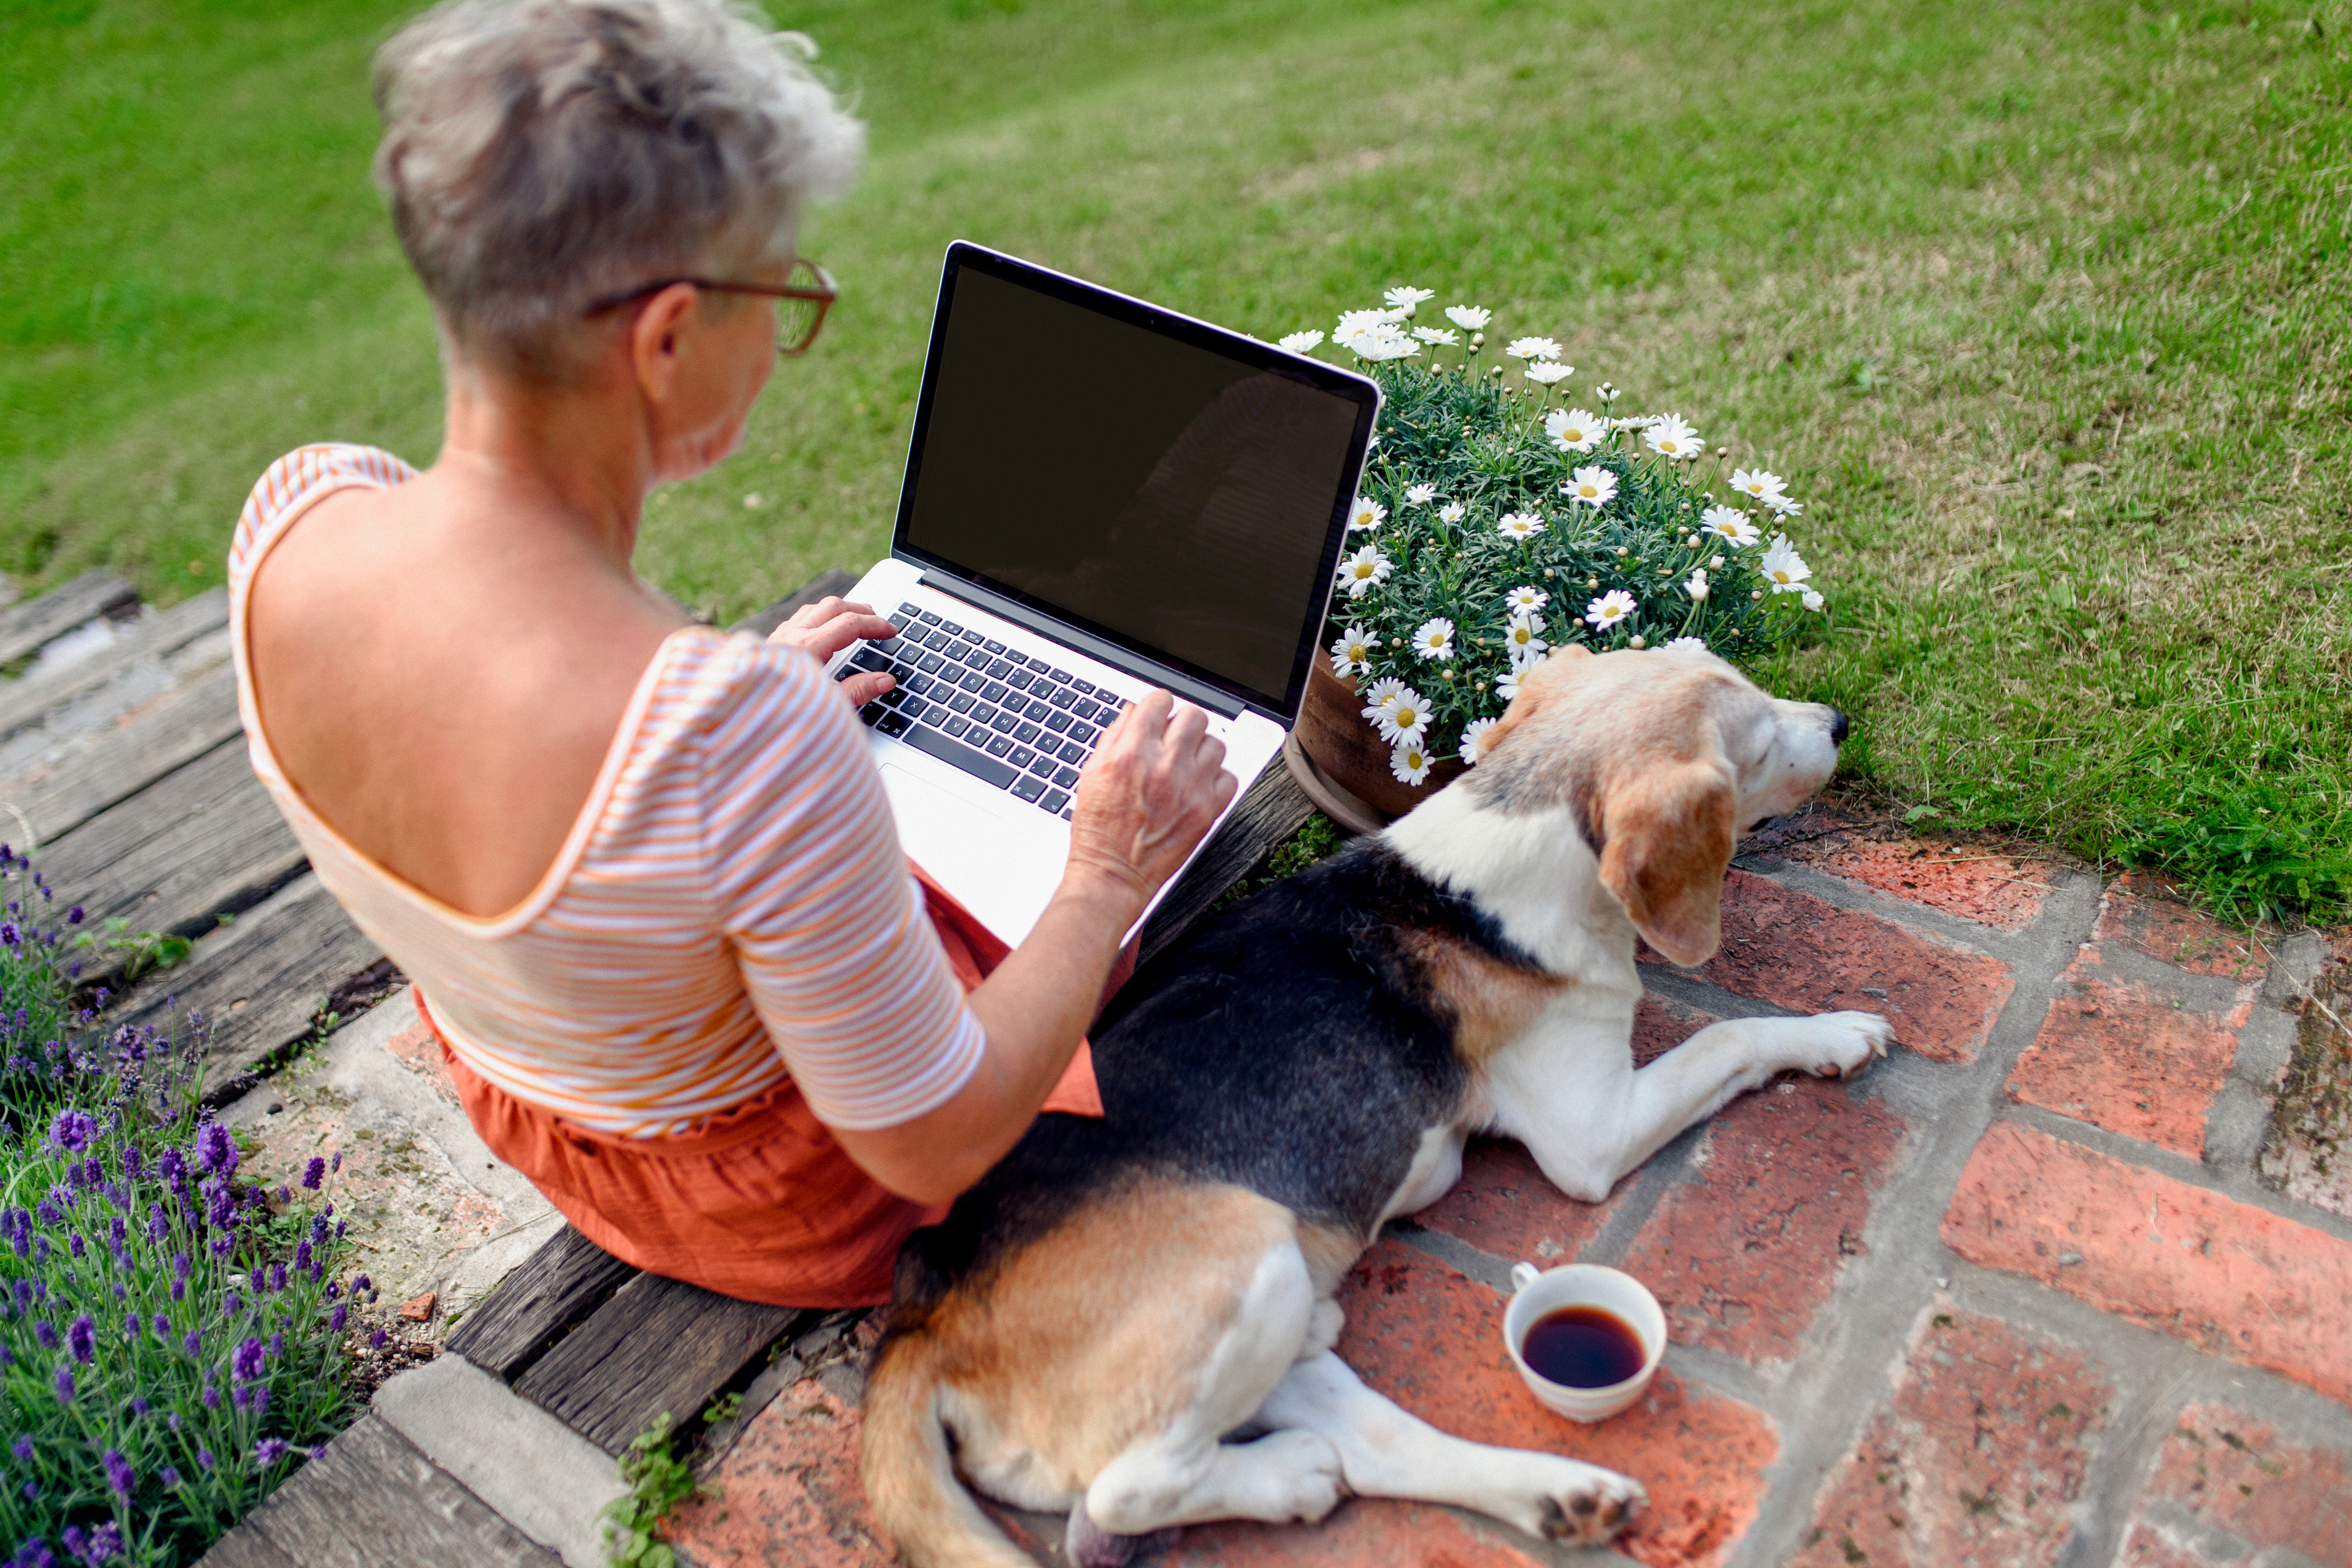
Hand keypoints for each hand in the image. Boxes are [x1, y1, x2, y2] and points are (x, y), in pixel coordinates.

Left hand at [769, 596, 896, 705]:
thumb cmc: (775, 717)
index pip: (849, 624)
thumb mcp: (824, 708)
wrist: (733, 719)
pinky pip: (798, 618)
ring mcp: (778, 637)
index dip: (875, 625)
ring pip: (814, 609)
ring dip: (838, 611)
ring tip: (855, 620)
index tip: (891, 631)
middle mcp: (790, 636)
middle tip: (878, 620)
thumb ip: (856, 692)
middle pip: (833, 606)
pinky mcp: (769, 644)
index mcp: (807, 648)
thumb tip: (885, 680)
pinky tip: (823, 630)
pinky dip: (818, 617)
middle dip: (860, 610)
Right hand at [1066, 690, 1236, 908]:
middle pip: (1194, 716)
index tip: (1157, 715)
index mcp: (1132, 752)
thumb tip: (1134, 711)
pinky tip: (1198, 786)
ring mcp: (1190, 788)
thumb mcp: (1091, 774)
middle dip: (1182, 724)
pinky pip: (1228, 778)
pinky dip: (1216, 779)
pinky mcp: (1207, 811)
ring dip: (1201, 750)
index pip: (1159, 700)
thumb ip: (1114, 736)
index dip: (1157, 706)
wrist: (1113, 874)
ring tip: (1186, 764)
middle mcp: (1164, 766)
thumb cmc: (1099, 829)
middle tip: (1173, 740)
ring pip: (1216, 744)